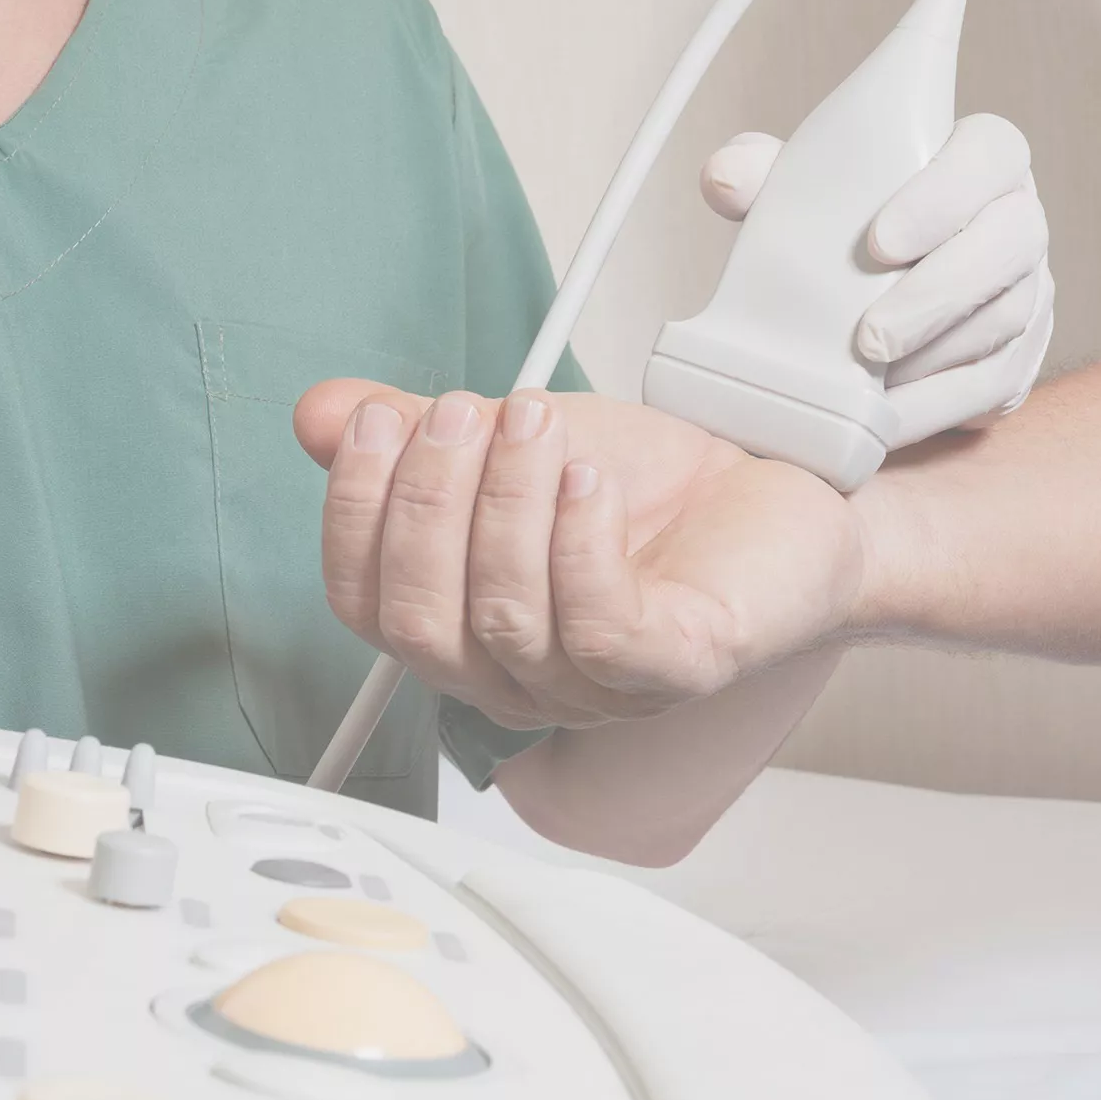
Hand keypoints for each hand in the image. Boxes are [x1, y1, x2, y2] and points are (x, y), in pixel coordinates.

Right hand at [294, 380, 861, 729]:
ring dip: (506, 503)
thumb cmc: (647, 487)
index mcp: (462, 628)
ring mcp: (594, 687)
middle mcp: (517, 676)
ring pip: (506, 618)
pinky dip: (581, 543)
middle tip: (455, 412)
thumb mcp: (510, 441)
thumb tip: (323, 416)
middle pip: (421, 624)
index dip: (354, 515)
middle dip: (425, 506)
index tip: (377, 422)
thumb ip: (415, 436)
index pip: (364, 604)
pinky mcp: (672, 670)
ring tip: (534, 420)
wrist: (777, 489)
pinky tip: (587, 479)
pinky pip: (600, 628)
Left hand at [702, 113, 1054, 446]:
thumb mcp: (796, 190)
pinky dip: (939, 408)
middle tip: (871, 338)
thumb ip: (761, 173)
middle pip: (1011, 245)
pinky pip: (994, 386)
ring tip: (870, 387)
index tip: (880, 243)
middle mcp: (1016, 220)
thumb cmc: (837, 227)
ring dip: (937, 361)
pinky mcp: (1016, 357)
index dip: (945, 196)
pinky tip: (887, 420)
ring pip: (1005, 322)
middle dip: (940, 295)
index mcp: (977, 159)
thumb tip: (725, 179)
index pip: (989, 154)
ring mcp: (1027, 291)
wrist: (858, 297)